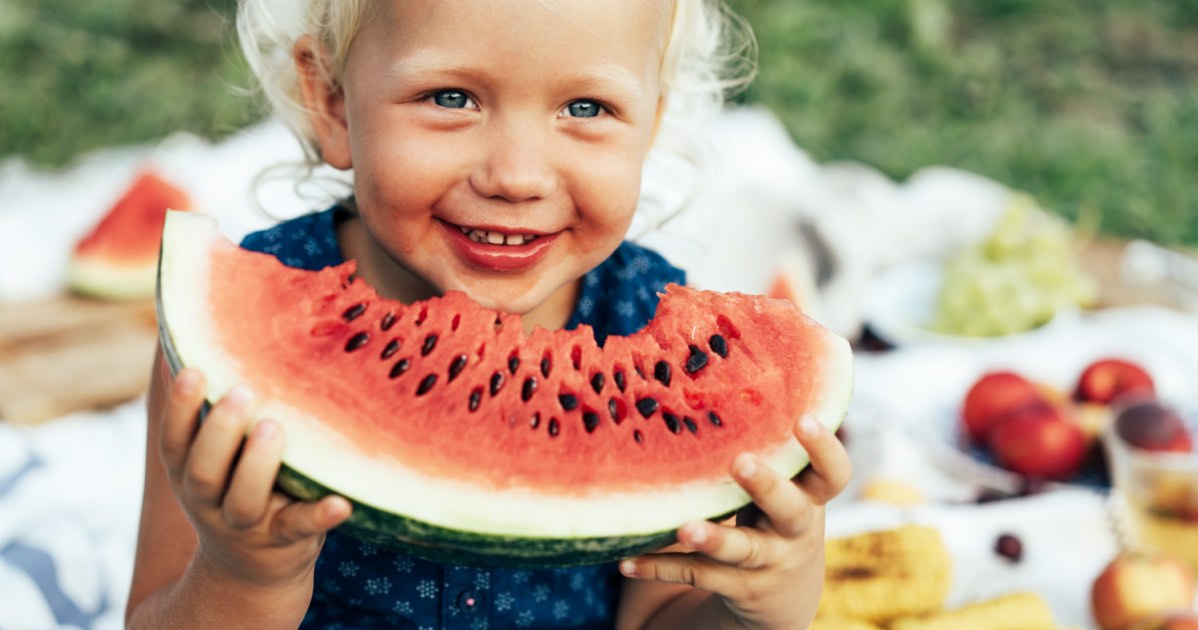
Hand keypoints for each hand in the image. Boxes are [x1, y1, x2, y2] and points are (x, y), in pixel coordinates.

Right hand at [160, 368, 351, 591]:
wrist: (249, 571)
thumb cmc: (234, 487)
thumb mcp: (210, 456)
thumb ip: (207, 409)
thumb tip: (186, 335)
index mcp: (189, 473)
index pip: (173, 441)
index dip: (179, 408)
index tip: (194, 370)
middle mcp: (210, 501)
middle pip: (205, 471)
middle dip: (219, 432)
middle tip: (243, 393)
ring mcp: (248, 524)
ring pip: (245, 500)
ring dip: (257, 465)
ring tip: (274, 427)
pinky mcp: (286, 540)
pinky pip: (302, 529)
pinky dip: (320, 516)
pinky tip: (342, 503)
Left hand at [619, 415, 851, 628]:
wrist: (784, 593)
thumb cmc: (775, 514)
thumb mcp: (786, 486)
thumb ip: (770, 451)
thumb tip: (725, 366)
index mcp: (810, 496)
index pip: (833, 473)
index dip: (824, 448)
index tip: (804, 420)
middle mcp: (794, 529)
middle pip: (789, 508)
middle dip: (767, 485)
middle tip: (741, 462)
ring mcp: (768, 561)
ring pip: (742, 549)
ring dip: (714, 538)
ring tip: (685, 528)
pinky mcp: (738, 587)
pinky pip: (698, 575)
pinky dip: (661, 568)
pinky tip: (628, 562)